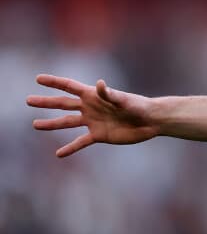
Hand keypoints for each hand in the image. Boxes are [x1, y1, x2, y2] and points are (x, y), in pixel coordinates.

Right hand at [27, 74, 157, 156]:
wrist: (151, 121)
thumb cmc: (139, 106)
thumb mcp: (124, 100)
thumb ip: (110, 94)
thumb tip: (98, 84)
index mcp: (94, 95)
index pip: (69, 86)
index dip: (54, 82)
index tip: (38, 78)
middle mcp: (90, 107)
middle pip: (63, 104)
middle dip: (46, 102)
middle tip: (28, 100)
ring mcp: (93, 121)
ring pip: (68, 122)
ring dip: (52, 124)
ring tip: (35, 125)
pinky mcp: (99, 135)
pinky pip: (81, 142)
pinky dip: (70, 148)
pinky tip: (59, 154)